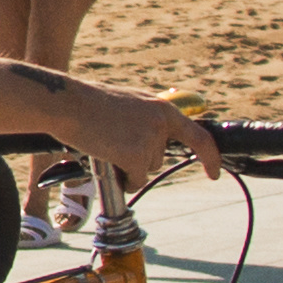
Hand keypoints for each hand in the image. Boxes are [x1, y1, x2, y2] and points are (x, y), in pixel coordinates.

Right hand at [80, 91, 212, 186]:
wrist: (68, 103)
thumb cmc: (90, 103)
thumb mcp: (129, 104)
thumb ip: (147, 119)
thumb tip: (153, 142)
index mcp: (163, 108)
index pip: (198, 136)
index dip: (210, 157)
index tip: (214, 173)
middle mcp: (162, 124)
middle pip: (159, 157)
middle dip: (138, 157)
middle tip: (112, 140)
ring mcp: (151, 140)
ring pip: (145, 169)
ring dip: (126, 165)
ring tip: (105, 143)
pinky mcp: (136, 156)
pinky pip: (134, 180)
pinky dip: (122, 178)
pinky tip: (105, 159)